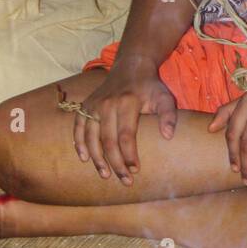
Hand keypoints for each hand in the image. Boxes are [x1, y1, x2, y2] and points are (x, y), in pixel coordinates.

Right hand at [73, 62, 177, 183]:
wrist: (131, 66)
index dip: (129, 155)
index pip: (126, 136)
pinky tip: (84, 159)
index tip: (136, 170)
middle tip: (125, 180)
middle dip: (116, 163)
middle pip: (108, 140)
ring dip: (97, 159)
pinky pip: (78, 127)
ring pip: (91, 137)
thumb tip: (168, 137)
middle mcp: (107, 104)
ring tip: (105, 175)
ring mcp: (94, 105)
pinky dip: (79, 144)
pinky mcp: (85, 106)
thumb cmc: (149, 86)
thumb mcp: (164, 97)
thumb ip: (169, 115)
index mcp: (127, 102)